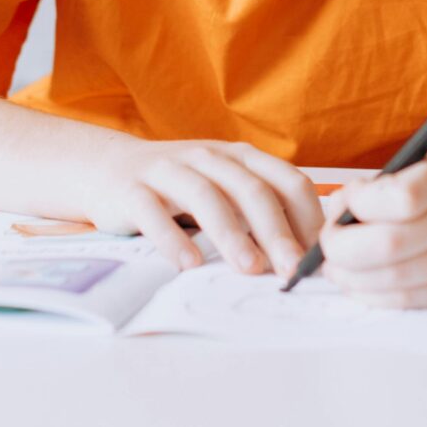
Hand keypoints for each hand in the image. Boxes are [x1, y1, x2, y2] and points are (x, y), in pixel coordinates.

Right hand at [78, 136, 322, 276]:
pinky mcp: (132, 189)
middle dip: (276, 231)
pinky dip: (173, 238)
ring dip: (231, 234)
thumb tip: (305, 256)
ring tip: (249, 268)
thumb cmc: (179, 189)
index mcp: (239, 157)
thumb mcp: (224, 189)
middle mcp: (208, 157)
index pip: (287, 180)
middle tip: (292, 269)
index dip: (308, 217)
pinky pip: (153, 212)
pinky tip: (188, 263)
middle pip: (250, 189)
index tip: (319, 257)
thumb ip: (259, 212)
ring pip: (205, 196)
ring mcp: (169, 170)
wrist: (107, 168)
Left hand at [317, 150, 426, 308]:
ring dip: (354, 279)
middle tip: (327, 243)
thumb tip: (338, 211)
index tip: (346, 202)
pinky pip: (415, 301)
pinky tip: (361, 285)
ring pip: (398, 282)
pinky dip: (378, 296)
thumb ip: (392, 185)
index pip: (401, 197)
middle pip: (391, 247)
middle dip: (343, 249)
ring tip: (336, 267)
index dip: (360, 204)